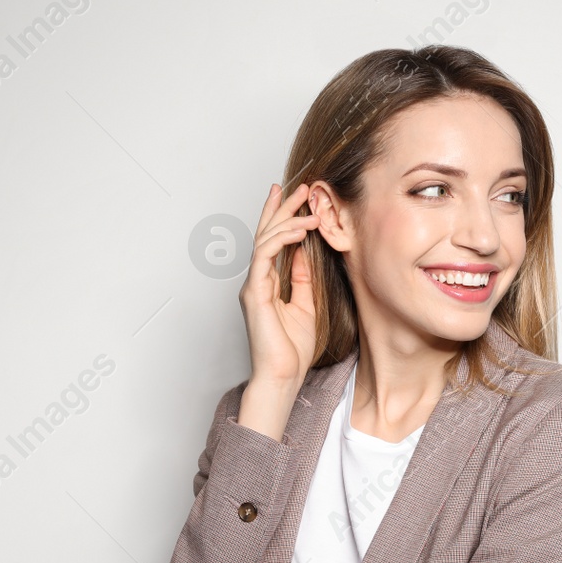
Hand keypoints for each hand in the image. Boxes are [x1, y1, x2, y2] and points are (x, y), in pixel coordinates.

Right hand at [238, 182, 319, 389]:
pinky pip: (265, 258)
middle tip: (301, 187)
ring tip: (308, 207)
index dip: (282, 217)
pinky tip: (298, 231)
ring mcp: (253, 286)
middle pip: (266, 234)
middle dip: (283, 208)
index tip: (296, 196)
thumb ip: (302, 277)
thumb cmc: (292, 349)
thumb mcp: (306, 304)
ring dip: (287, 220)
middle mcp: (257, 281)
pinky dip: (282, 241)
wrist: (283, 376)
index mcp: (267, 283)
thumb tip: (305, 251)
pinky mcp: (255, 294)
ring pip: (265, 241)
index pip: (273, 242)